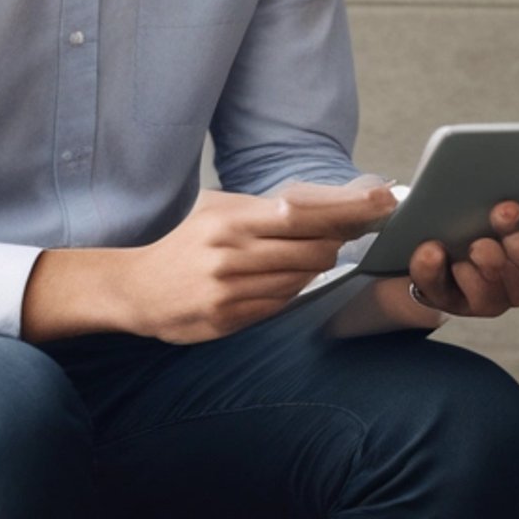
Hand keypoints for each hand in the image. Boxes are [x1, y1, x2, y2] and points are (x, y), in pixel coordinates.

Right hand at [122, 181, 397, 343]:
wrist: (135, 288)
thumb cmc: (187, 243)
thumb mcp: (219, 210)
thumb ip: (268, 208)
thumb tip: (329, 202)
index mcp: (232, 220)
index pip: (304, 213)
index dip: (350, 208)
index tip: (384, 201)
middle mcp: (233, 254)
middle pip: (314, 248)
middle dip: (339, 240)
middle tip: (355, 230)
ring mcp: (232, 289)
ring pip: (302, 278)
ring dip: (315, 266)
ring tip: (310, 253)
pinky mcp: (229, 318)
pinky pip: (281, 302)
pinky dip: (291, 288)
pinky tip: (284, 278)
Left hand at [406, 199, 518, 318]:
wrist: (426, 230)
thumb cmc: (478, 207)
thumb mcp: (501, 198)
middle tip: (513, 223)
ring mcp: (486, 298)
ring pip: (494, 297)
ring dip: (488, 267)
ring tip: (476, 245)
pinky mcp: (447, 301)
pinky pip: (441, 293)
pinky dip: (434, 269)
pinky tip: (432, 249)